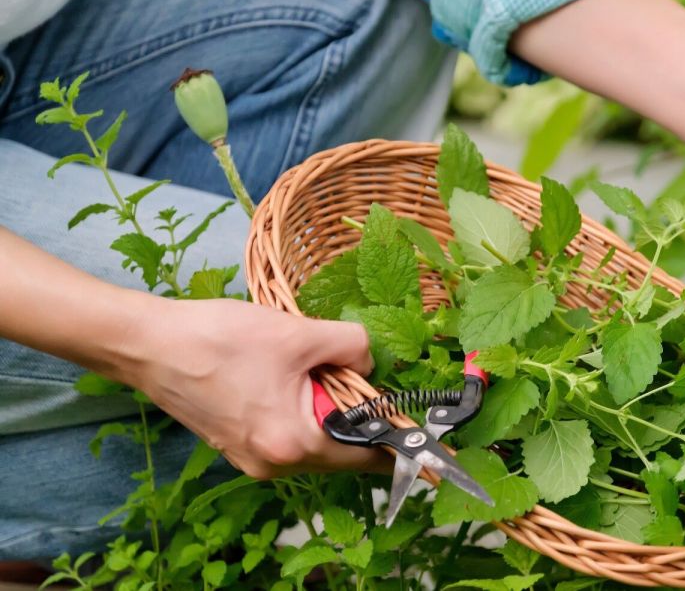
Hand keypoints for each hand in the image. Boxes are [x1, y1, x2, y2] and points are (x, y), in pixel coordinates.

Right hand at [119, 296, 387, 478]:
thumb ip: (351, 348)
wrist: (148, 344)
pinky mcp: (238, 443)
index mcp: (293, 444)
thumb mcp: (299, 334)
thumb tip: (372, 362)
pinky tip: (294, 374)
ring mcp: (252, 458)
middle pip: (341, 449)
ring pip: (314, 438)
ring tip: (324, 368)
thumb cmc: (220, 339)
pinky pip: (288, 432)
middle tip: (368, 377)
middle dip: (360, 415)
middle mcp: (273, 463)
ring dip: (329, 408)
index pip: (366, 456)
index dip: (396, 438)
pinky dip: (302, 409)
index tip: (421, 423)